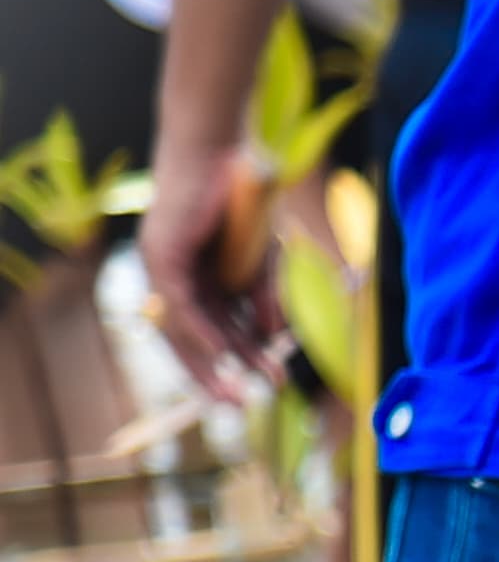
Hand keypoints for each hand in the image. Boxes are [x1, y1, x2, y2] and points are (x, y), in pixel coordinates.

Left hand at [136, 133, 276, 401]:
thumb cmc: (244, 202)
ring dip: (210, 364)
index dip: (235, 364)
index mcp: (200, 283)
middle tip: (241, 406)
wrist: (227, 154)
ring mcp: (163, 269)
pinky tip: (221, 354)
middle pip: (190, 341)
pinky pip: (178, 305)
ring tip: (236, 392)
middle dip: (216, 376)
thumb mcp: (265, 263)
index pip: (211, 334)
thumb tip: (274, 338)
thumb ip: (266, 299)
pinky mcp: (161, 256)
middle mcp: (175, 280)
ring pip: (181, 329)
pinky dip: (199, 331)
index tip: (262, 389)